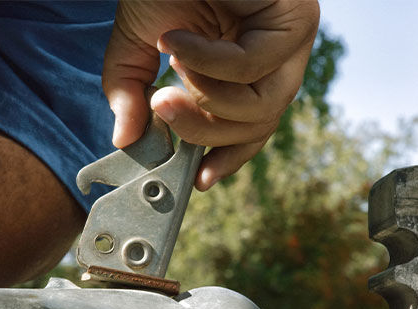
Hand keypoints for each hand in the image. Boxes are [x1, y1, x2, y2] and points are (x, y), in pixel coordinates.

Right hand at [103, 0, 318, 190]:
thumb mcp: (136, 45)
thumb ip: (129, 92)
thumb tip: (122, 140)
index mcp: (248, 69)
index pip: (250, 127)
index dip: (227, 157)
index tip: (200, 181)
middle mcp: (276, 59)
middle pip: (257, 124)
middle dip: (203, 130)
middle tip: (159, 110)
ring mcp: (291, 41)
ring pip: (261, 106)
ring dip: (205, 97)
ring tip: (169, 68)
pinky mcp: (295, 19)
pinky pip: (251, 68)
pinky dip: (207, 62)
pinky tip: (178, 42)